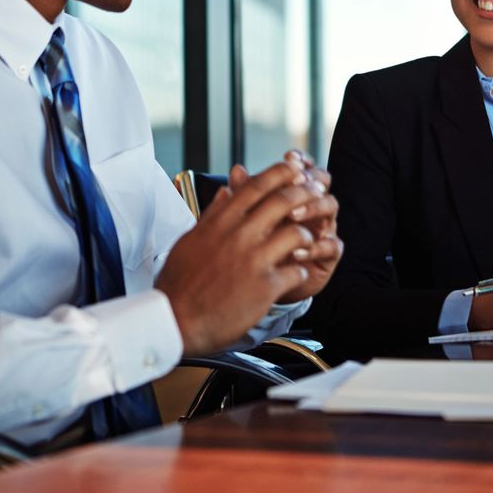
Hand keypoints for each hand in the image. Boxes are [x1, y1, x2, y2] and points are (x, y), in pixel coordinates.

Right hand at [156, 160, 327, 355]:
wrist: (174, 323)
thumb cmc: (180, 283)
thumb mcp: (190, 240)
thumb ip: (213, 213)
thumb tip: (227, 189)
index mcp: (221, 222)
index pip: (256, 186)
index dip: (281, 173)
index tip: (296, 169)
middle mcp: (239, 236)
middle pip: (283, 202)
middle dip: (306, 193)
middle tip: (318, 193)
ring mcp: (253, 261)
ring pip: (297, 234)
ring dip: (307, 235)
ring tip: (307, 241)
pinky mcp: (265, 288)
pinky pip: (297, 271)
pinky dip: (301, 271)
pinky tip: (297, 273)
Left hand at [228, 152, 342, 302]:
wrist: (260, 285)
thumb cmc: (254, 247)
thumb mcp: (246, 220)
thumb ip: (243, 195)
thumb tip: (236, 169)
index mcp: (293, 194)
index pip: (303, 169)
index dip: (299, 160)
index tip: (288, 157)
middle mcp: (311, 207)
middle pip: (322, 181)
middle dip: (309, 179)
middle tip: (295, 182)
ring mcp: (322, 228)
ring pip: (331, 206)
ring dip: (313, 206)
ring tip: (293, 214)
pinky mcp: (328, 255)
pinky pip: (332, 245)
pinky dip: (315, 247)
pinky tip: (296, 251)